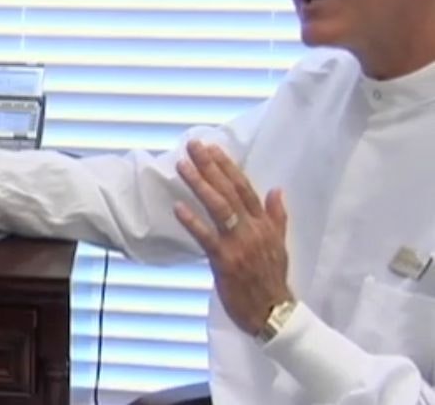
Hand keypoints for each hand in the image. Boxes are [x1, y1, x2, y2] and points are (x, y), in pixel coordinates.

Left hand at [174, 140, 293, 334]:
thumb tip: (277, 189)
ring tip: (182, 165)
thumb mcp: (280, 245)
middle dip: (210, 166)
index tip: (212, 148)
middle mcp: (253, 230)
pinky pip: (206, 238)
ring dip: (200, 184)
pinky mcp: (225, 261)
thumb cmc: (272, 279)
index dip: (228, 167)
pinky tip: (178, 207)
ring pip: (219, 208)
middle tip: (192, 145)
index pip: (245, 188)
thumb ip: (276, 217)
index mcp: (265, 224)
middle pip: (230, 191)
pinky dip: (192, 221)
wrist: (273, 314)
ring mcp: (239, 244)